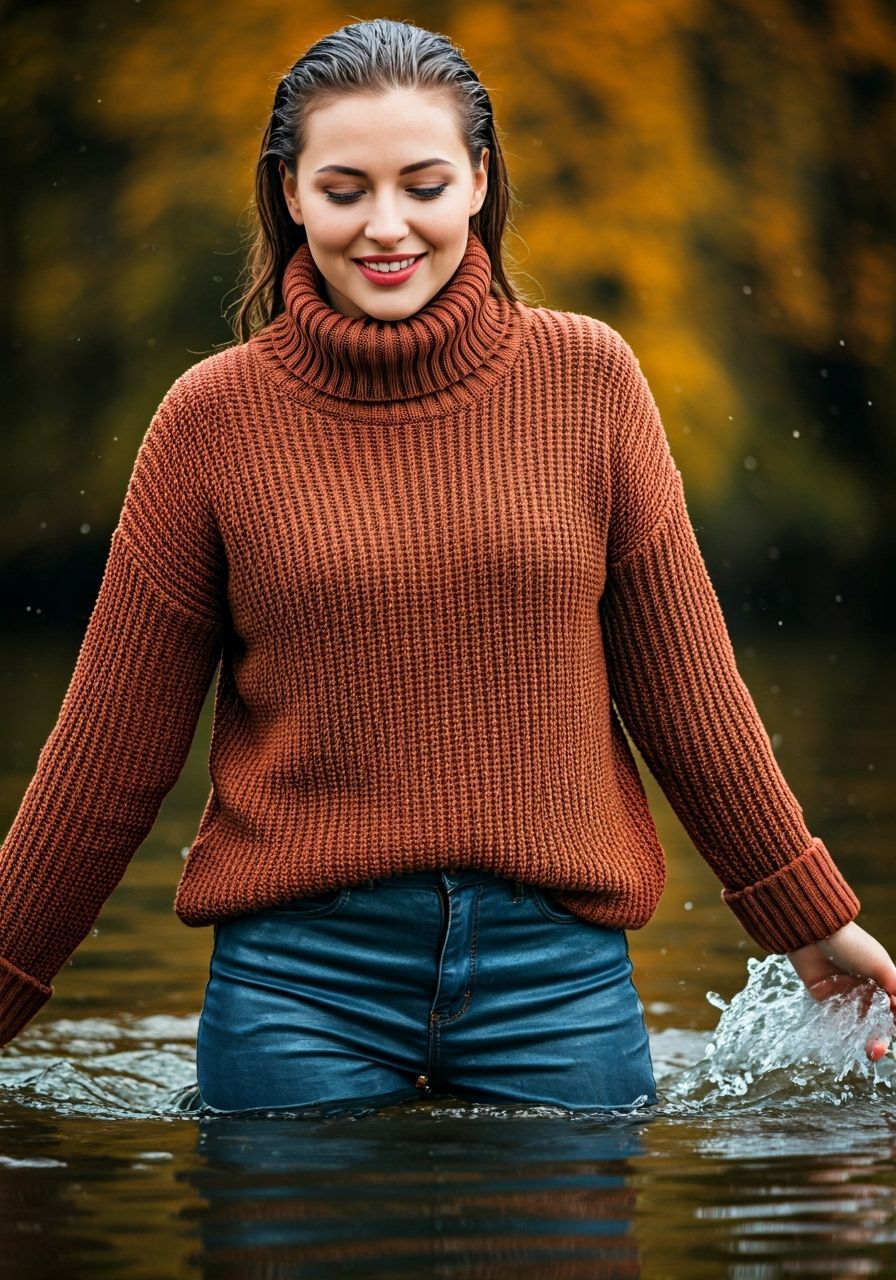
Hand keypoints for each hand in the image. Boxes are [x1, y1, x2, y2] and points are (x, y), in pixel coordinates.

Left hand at [786, 921, 895, 1061]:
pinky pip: (838, 1020)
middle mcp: (866, 989)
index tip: (895, 1029)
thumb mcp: (879, 964)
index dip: (895, 1021)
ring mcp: (846, 995)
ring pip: (859, 1024)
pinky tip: (849, 1043)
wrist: (814, 935)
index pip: (895, 1007)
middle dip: (881, 1037)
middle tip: (878, 1050)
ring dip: (865, 1040)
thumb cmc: (851, 944)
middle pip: (878, 1020)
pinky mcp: (826, 999)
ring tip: (870, 1052)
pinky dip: (844, 1032)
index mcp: (883, 979)